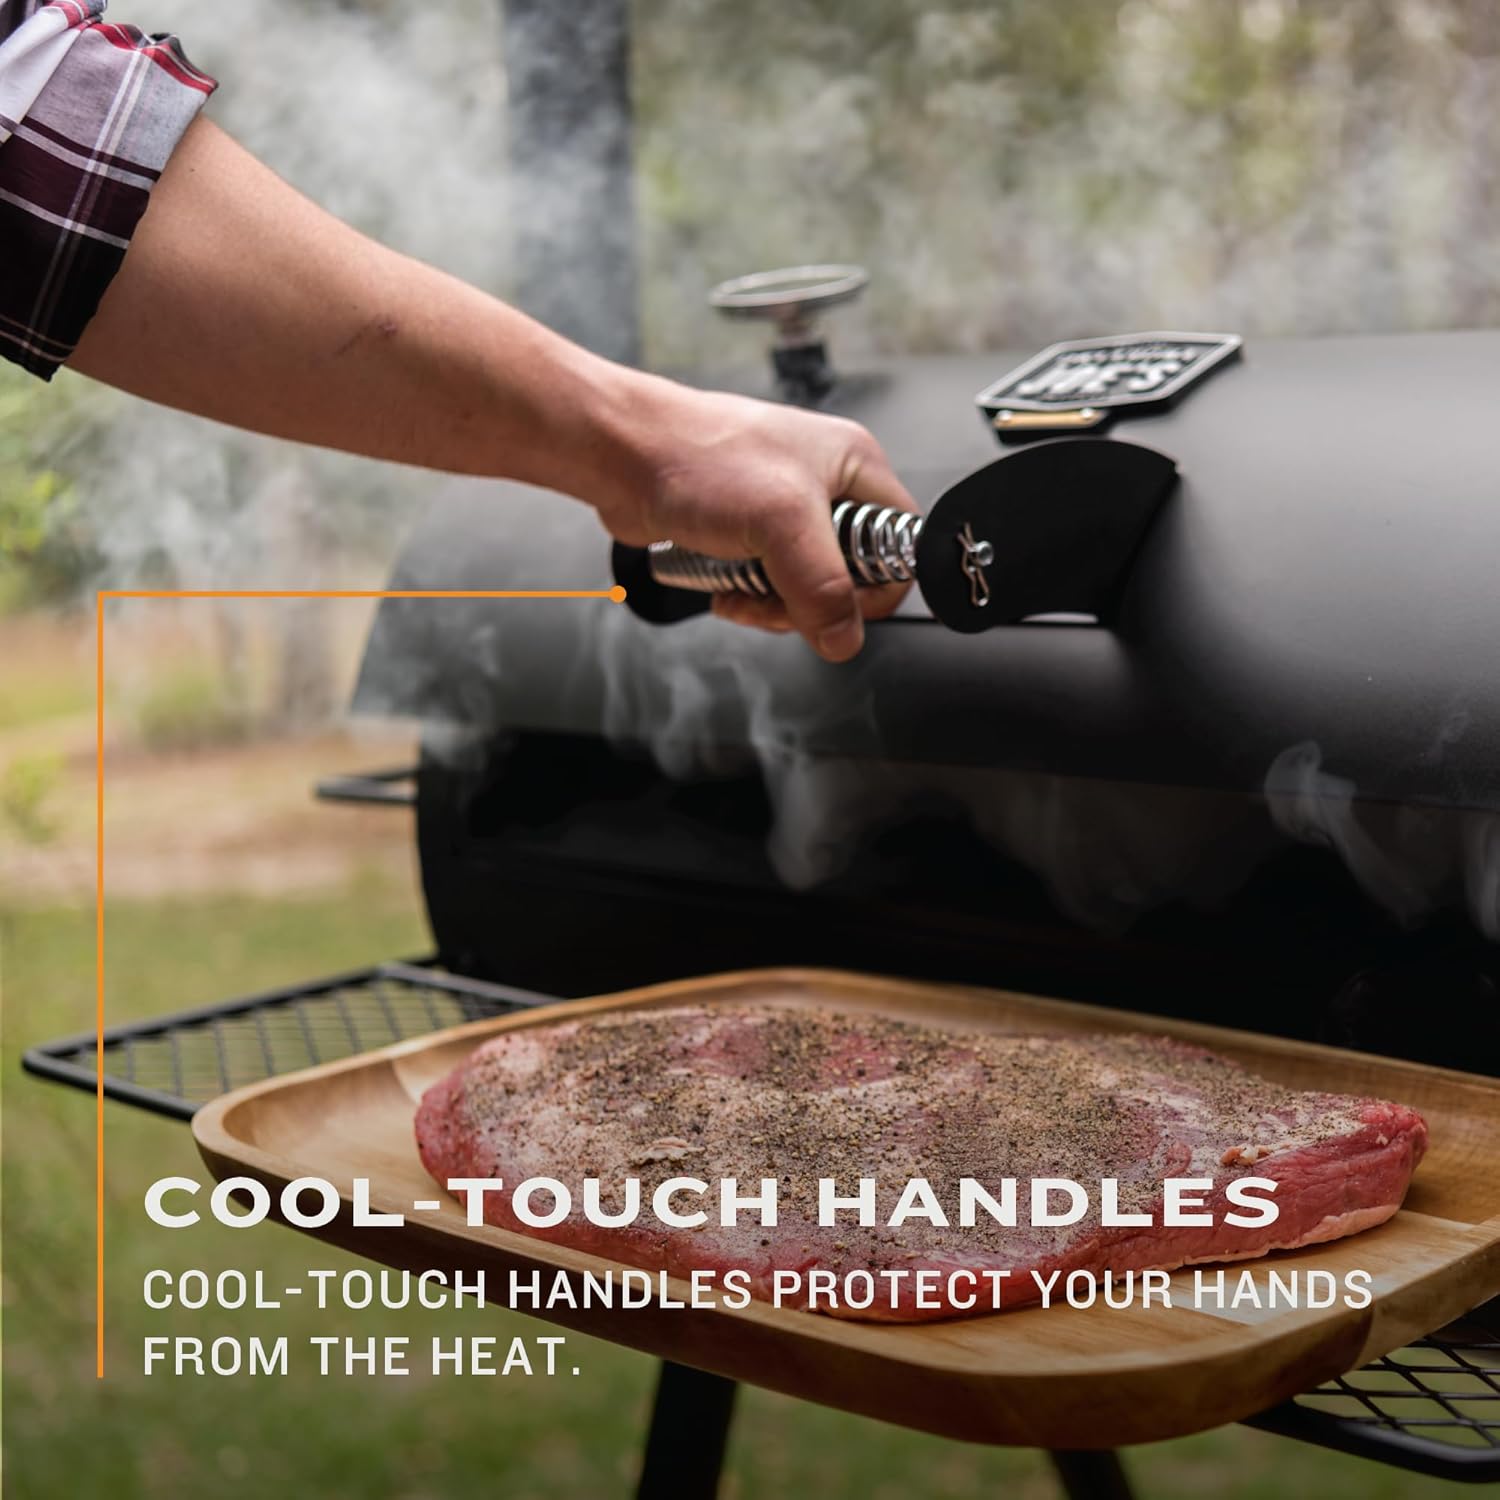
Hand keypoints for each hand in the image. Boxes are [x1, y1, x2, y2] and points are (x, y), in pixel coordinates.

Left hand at [597, 382, 919, 661]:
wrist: (622, 454)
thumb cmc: (694, 456)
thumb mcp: (778, 522)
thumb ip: (822, 586)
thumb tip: (844, 638)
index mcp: (854, 466)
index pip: (899, 544)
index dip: (875, 584)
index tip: (836, 602)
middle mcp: (826, 487)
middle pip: (852, 577)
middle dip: (812, 603)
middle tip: (778, 598)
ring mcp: (786, 512)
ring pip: (808, 588)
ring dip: (775, 606)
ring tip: (743, 591)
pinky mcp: (750, 533)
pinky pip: (771, 586)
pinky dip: (750, 598)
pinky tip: (726, 589)